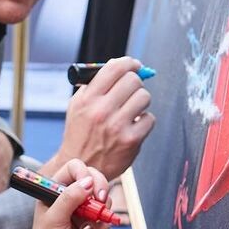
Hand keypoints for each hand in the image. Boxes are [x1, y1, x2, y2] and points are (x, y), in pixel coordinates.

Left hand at [19, 157, 111, 228]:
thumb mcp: (54, 219)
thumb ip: (70, 198)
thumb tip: (88, 181)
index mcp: (53, 191)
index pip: (74, 168)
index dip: (85, 174)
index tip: (90, 189)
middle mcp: (68, 199)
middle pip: (94, 181)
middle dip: (100, 192)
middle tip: (100, 203)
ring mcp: (81, 213)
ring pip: (103, 202)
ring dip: (98, 217)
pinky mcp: (91, 227)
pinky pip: (105, 221)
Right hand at [44, 57, 154, 182]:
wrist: (81, 165)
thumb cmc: (81, 132)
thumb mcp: (78, 105)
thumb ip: (95, 84)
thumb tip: (121, 65)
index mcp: (87, 99)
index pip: (114, 68)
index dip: (129, 63)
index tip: (135, 66)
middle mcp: (101, 111)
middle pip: (133, 80)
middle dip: (135, 83)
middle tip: (131, 91)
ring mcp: (117, 126)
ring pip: (144, 97)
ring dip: (141, 102)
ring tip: (132, 110)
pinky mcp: (131, 140)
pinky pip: (150, 118)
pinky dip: (144, 121)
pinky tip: (134, 126)